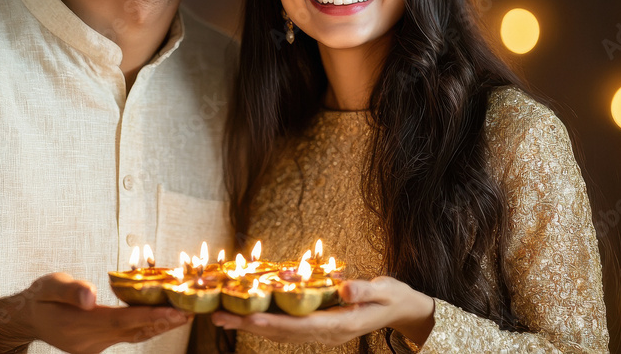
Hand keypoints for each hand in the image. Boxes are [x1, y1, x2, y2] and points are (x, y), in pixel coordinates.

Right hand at [0, 272, 190, 353]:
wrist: (27, 318)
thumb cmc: (39, 296)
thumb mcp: (49, 285)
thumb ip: (70, 289)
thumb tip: (90, 295)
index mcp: (79, 325)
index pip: (122, 320)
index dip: (150, 316)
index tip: (175, 311)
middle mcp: (90, 341)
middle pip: (133, 331)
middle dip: (163, 322)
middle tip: (191, 312)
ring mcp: (93, 348)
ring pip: (132, 336)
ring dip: (158, 326)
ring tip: (183, 315)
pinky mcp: (96, 347)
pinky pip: (125, 336)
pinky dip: (144, 326)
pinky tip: (159, 316)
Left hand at [210, 276, 434, 346]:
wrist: (400, 308)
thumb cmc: (392, 296)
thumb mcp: (384, 289)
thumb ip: (364, 288)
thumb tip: (344, 287)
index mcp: (341, 325)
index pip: (302, 325)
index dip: (275, 322)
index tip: (250, 317)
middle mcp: (327, 333)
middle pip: (283, 332)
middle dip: (250, 324)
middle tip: (219, 318)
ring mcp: (322, 333)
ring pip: (281, 333)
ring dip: (251, 325)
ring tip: (222, 318)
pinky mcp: (319, 328)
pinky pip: (288, 328)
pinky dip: (266, 323)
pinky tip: (248, 317)